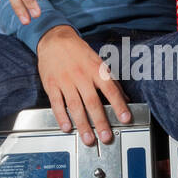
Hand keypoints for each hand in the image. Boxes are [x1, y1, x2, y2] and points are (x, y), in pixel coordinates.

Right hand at [36, 25, 130, 145]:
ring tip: (88, 138)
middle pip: (92, 102)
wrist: (54, 39)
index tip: (125, 118)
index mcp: (96, 70)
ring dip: (82, 124)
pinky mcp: (52, 85)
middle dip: (100, 121)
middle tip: (106, 137)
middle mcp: (81, 76)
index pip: (111, 90)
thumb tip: (125, 98)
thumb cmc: (78, 52)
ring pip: (75, 106)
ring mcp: (65, 81)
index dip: (119, 105)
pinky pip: (57, 103)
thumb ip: (111, 81)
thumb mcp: (98, 62)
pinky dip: (62, 116)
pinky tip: (67, 127)